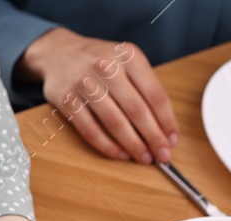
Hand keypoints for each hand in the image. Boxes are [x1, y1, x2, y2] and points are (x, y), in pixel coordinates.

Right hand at [18, 27, 176, 163]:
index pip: (155, 94)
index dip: (167, 121)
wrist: (57, 52)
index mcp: (128, 55)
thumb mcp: (125, 60)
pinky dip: (107, 146)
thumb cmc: (99, 61)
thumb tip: (163, 128)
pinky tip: (120, 154)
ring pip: (114, 122)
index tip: (173, 140)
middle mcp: (106, 66)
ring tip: (143, 157)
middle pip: (137, 110)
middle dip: (153, 138)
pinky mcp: (66, 100)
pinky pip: (90, 130)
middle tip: (162, 156)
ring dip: (132, 145)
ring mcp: (84, 83)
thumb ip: (144, 86)